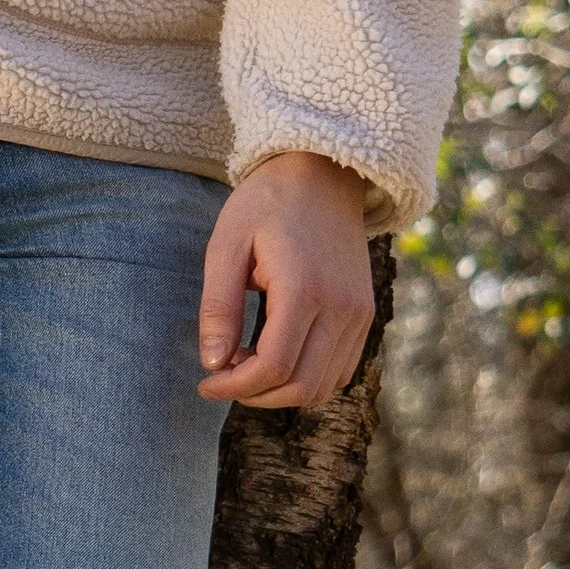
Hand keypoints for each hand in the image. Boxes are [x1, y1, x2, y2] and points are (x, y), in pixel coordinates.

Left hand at [198, 152, 375, 409]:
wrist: (322, 173)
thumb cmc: (266, 204)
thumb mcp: (227, 246)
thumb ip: (218, 307)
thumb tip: (213, 364)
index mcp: (304, 289)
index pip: (272, 366)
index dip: (234, 387)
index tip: (204, 382)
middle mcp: (342, 308)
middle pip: (301, 387)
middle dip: (255, 394)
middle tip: (222, 375)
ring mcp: (360, 314)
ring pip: (323, 386)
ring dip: (281, 390)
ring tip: (247, 360)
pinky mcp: (365, 314)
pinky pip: (339, 370)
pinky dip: (306, 378)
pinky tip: (275, 354)